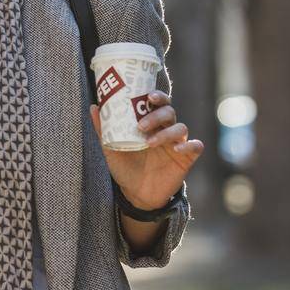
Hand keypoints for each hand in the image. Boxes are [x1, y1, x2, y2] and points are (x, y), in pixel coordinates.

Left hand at [90, 91, 204, 209]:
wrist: (136, 193)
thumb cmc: (125, 167)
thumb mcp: (111, 149)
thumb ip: (104, 129)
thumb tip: (93, 107)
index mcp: (151, 124)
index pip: (158, 104)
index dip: (158, 97)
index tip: (149, 97)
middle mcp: (165, 130)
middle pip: (169, 112)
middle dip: (157, 115)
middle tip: (141, 125)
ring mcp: (177, 144)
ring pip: (180, 128)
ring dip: (166, 133)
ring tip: (150, 142)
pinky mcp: (186, 159)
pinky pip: (195, 147)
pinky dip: (189, 145)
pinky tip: (176, 149)